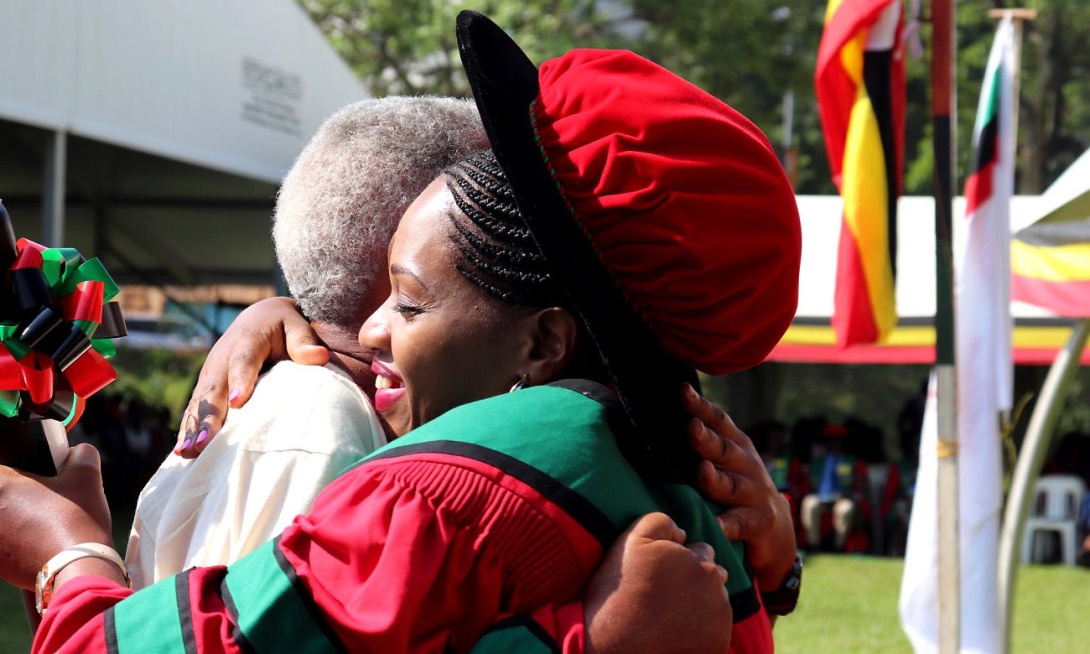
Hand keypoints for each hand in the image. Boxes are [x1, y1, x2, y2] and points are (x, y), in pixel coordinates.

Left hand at [0, 444, 112, 589]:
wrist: (78, 567)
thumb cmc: (77, 520)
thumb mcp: (87, 477)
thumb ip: (80, 455)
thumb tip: (77, 452)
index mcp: (0, 485)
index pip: (2, 469)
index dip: (19, 474)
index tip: (34, 480)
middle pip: (3, 498)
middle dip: (19, 498)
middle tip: (42, 502)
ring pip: (4, 522)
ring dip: (17, 521)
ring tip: (44, 525)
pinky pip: (5, 547)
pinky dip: (18, 545)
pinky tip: (41, 545)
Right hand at [176, 297, 326, 456]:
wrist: (260, 318)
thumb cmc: (283, 327)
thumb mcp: (296, 327)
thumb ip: (304, 342)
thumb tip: (320, 355)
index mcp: (246, 341)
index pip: (243, 361)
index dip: (240, 380)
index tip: (238, 401)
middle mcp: (222, 358)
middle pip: (214, 388)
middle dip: (209, 416)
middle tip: (205, 442)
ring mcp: (211, 374)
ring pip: (200, 402)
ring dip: (194, 428)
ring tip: (190, 452)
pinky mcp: (205, 387)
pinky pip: (194, 409)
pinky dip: (188, 429)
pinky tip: (184, 452)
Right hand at [584, 513, 730, 653]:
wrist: (614, 651)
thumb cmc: (617, 595)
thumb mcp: (630, 543)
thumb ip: (659, 523)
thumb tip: (683, 532)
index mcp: (700, 559)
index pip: (701, 551)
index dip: (679, 562)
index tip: (659, 577)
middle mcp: (716, 586)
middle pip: (713, 577)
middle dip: (694, 581)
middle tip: (663, 597)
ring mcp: (720, 618)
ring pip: (714, 603)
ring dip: (700, 605)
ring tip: (667, 616)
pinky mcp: (718, 643)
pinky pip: (714, 630)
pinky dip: (700, 631)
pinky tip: (674, 634)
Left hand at [683, 384, 796, 593]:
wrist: (777, 530)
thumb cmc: (739, 486)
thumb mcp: (728, 460)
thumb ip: (705, 441)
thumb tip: (664, 417)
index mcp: (736, 445)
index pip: (718, 421)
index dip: (701, 406)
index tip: (682, 391)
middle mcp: (746, 464)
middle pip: (723, 450)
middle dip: (706, 439)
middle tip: (691, 427)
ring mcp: (754, 493)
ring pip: (731, 485)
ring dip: (716, 479)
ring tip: (704, 472)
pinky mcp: (758, 521)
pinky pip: (739, 523)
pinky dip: (726, 524)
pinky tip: (715, 525)